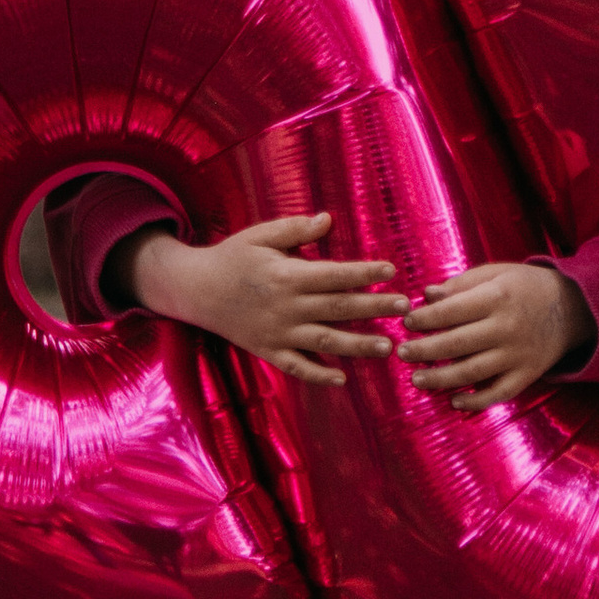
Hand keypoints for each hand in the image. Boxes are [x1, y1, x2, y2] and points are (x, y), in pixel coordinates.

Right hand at [127, 213, 406, 387]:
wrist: (194, 289)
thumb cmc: (232, 257)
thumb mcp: (260, 235)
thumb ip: (295, 229)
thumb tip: (328, 220)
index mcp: (286, 274)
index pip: (334, 274)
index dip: (363, 273)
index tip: (390, 271)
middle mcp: (285, 306)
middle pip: (337, 308)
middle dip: (373, 308)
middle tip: (404, 308)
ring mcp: (277, 332)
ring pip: (324, 341)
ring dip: (357, 345)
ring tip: (387, 346)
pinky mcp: (267, 351)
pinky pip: (296, 367)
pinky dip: (318, 375)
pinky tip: (342, 379)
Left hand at [400, 261, 590, 411]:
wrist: (573, 308)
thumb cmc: (525, 287)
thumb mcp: (496, 273)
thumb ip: (461, 284)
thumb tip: (426, 295)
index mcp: (498, 297)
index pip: (453, 310)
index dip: (426, 318)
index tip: (406, 322)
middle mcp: (507, 327)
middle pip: (458, 343)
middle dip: (426, 349)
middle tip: (402, 352)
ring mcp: (518, 354)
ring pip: (473, 371)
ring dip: (442, 379)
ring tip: (417, 380)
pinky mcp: (527, 374)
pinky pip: (500, 393)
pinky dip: (477, 401)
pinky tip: (455, 402)